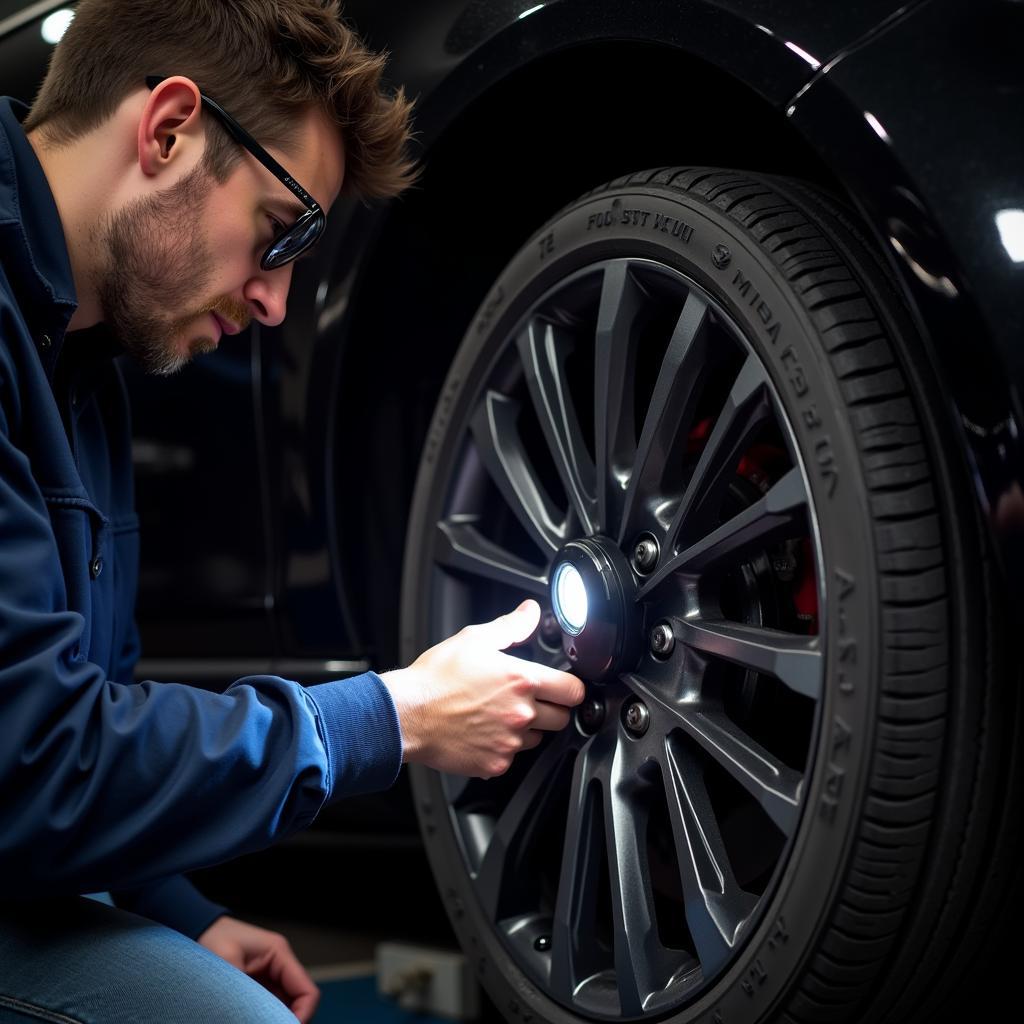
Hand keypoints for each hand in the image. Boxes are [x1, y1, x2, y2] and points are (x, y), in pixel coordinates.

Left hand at [197, 915, 319, 1022]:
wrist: (202, 929)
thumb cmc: (214, 939)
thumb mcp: (228, 966)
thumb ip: (245, 994)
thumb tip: (255, 1017)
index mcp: (279, 954)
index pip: (307, 991)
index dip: (303, 1015)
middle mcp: (281, 964)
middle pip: (299, 1001)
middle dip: (287, 1020)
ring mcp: (272, 975)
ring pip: (285, 1006)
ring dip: (276, 1018)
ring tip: (257, 1021)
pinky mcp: (261, 983)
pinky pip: (270, 1005)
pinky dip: (265, 1016)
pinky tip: (252, 1018)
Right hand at [381, 599, 585, 777]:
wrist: (406, 715)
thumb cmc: (435, 679)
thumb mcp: (474, 639)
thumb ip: (511, 626)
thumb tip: (530, 611)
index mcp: (521, 681)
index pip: (574, 690)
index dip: (571, 687)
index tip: (563, 686)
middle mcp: (521, 713)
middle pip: (562, 718)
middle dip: (551, 708)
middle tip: (528, 699)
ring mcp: (509, 742)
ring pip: (537, 739)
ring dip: (527, 729)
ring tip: (500, 715)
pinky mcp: (495, 764)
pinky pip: (512, 758)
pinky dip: (503, 748)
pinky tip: (484, 732)